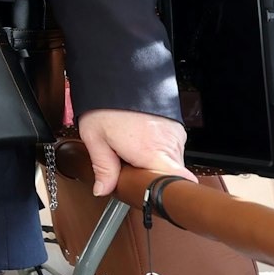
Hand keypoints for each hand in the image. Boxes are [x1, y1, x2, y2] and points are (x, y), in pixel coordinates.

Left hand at [77, 108, 193, 196]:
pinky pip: (171, 148)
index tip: (157, 198)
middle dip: (152, 176)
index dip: (169, 192)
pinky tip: (141, 142)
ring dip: (154, 162)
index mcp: (150, 151)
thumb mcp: (95, 138)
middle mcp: (169, 144)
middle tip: (130, 168)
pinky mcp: (177, 128)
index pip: (178, 182)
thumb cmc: (106, 105)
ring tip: (133, 150)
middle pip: (169, 174)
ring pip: (171, 161)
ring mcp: (176, 135)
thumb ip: (103, 167)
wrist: (118, 76)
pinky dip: (158, 150)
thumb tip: (103, 190)